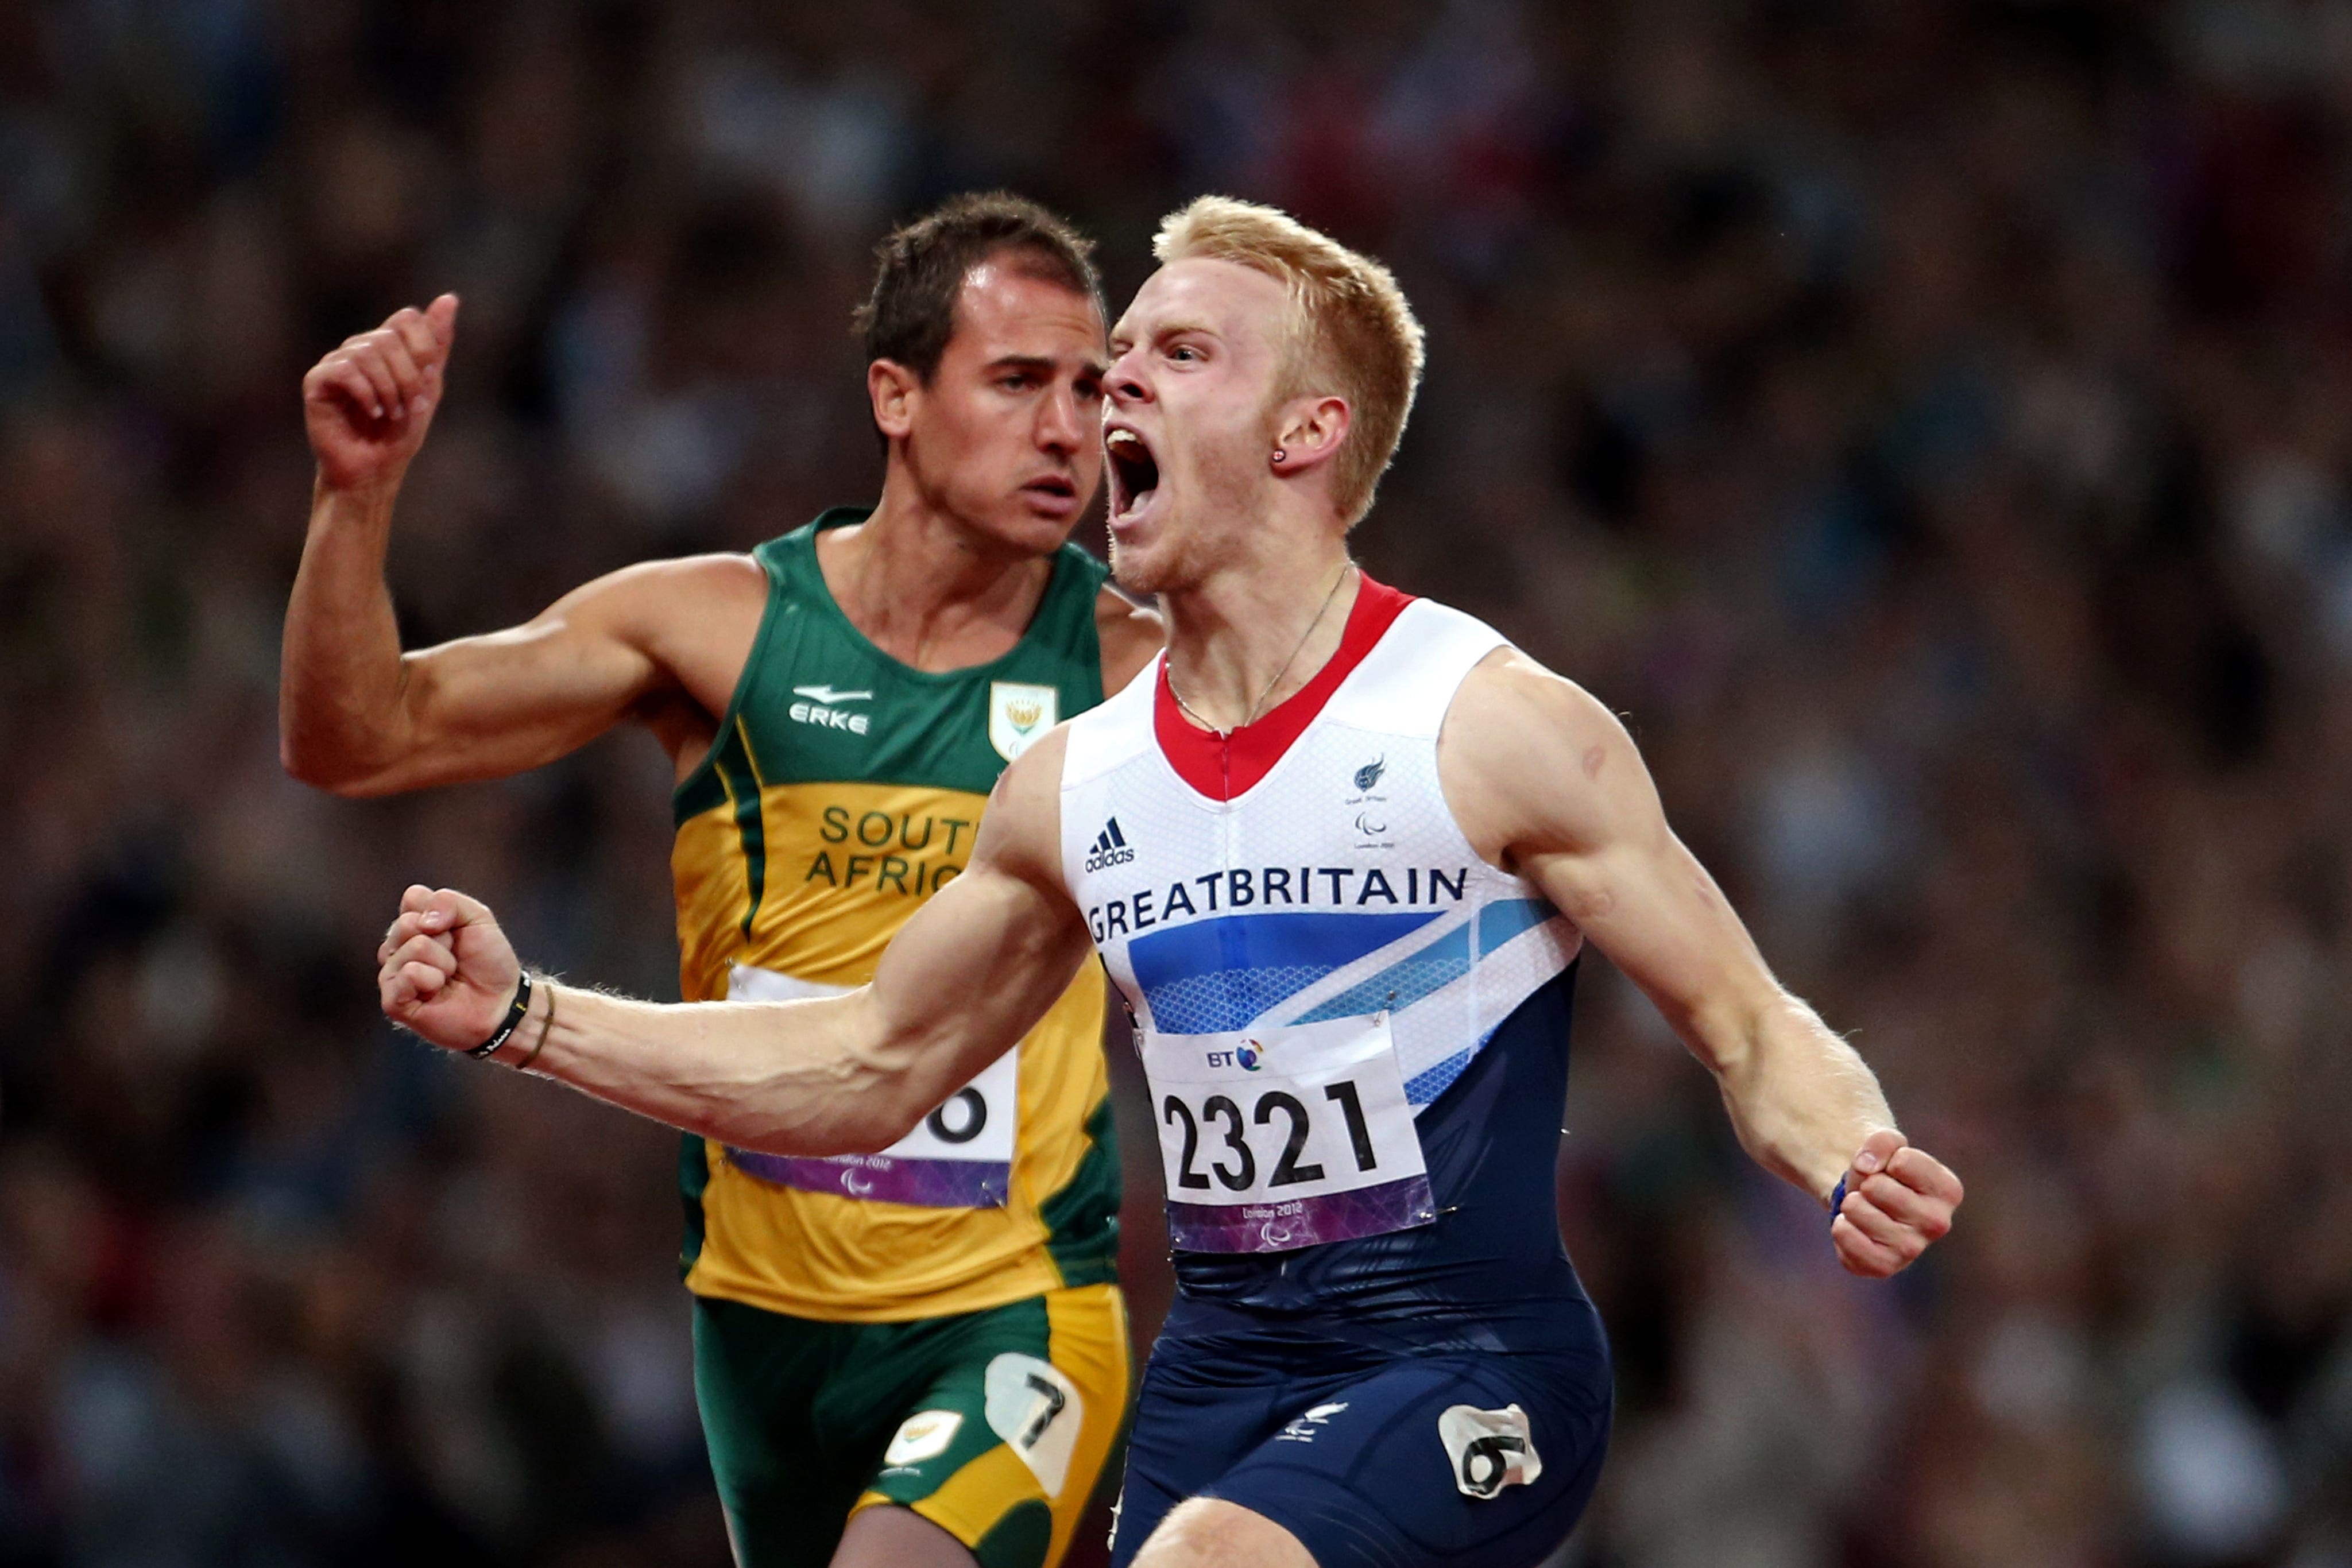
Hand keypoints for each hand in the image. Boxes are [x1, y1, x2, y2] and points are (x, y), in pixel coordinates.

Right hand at [303, 295, 459, 490]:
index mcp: (387, 347)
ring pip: (367, 352)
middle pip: (390, 337)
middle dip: (409, 377)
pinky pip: (345, 369)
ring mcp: (337, 362)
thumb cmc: (399, 433)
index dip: (424, 346)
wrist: (374, 470)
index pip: (407, 318)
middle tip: (409, 406)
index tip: (428, 379)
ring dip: (389, 389)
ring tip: (390, 414)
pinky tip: (372, 412)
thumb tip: (449, 298)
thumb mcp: (428, 387)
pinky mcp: (317, 381)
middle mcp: (360, 348)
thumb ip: (437, 345)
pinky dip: (366, 393)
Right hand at [377, 884, 519, 1051]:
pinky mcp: (393, 1001)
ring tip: (449, 977)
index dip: (444, 912)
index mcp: (413, 924)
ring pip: (414, 947)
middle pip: (408, 922)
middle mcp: (396, 947)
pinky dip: (432, 980)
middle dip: (445, 939)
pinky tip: (436, 992)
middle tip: (455, 958)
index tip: (458, 931)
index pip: (413, 897)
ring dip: (444, 962)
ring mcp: (392, 974)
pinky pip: (409, 974)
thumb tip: (422, 921)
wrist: (501, 1001)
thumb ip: (449, 902)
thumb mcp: (478, 918)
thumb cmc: (488, 961)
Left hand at [1831, 1130, 1962, 1277]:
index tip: (1892, 1169)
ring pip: (1858, 1211)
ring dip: (1850, 1204)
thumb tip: (1866, 1167)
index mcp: (1948, 1190)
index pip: (1902, 1161)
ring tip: (1863, 1208)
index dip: (1886, 1158)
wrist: (1866, 1200)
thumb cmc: (1883, 1171)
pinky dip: (1841, 1228)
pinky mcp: (1884, 1266)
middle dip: (1865, 1182)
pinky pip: (1848, 1242)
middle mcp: (1938, 1223)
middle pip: (1876, 1187)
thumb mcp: (1886, 1143)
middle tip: (1873, 1192)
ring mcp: (1913, 1249)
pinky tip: (1853, 1226)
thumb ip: (1882, 1141)